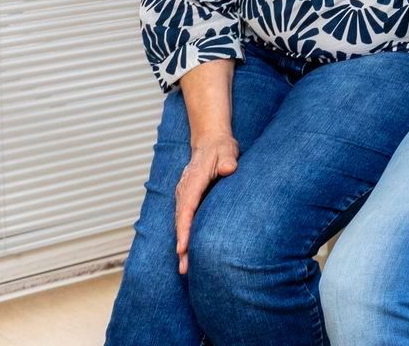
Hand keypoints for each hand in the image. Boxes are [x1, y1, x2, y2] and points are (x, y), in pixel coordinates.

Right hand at [174, 136, 238, 273]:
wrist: (210, 141)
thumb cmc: (220, 147)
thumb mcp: (226, 150)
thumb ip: (227, 160)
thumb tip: (228, 168)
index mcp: (193, 182)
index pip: (187, 209)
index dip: (185, 229)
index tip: (183, 247)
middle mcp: (184, 191)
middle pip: (180, 222)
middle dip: (181, 245)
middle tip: (184, 267)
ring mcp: (184, 196)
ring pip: (181, 223)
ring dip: (182, 244)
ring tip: (185, 267)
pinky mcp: (188, 199)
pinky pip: (185, 220)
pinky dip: (185, 236)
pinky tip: (188, 252)